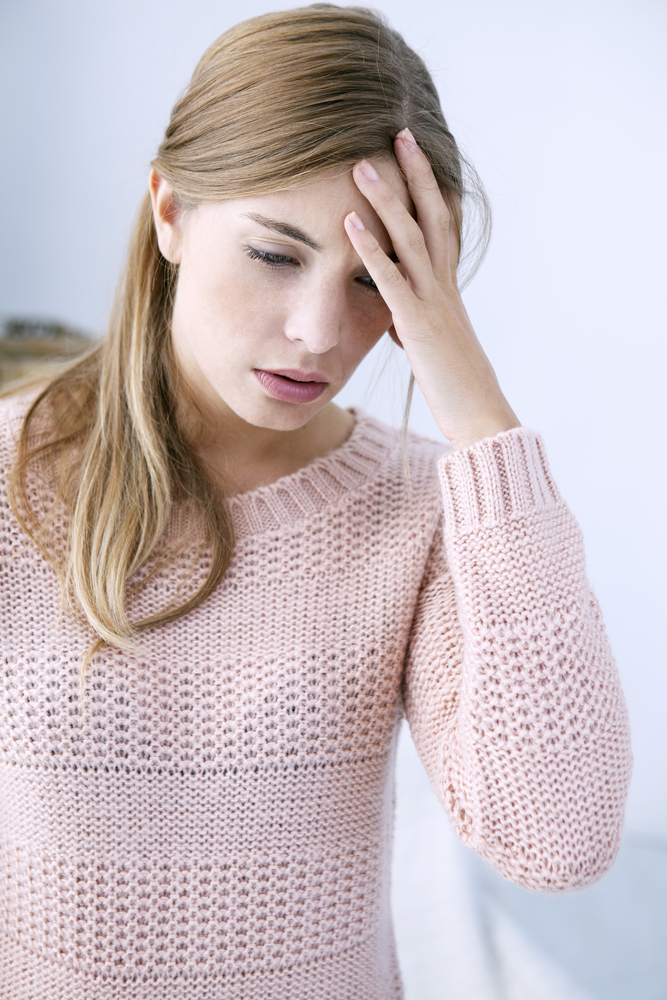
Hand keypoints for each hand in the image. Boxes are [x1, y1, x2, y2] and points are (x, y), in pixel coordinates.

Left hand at [344, 130, 519, 450]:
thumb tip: (396, 315)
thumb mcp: (434, 345)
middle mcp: (445, 287)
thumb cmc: (456, 387)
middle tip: (399, 132)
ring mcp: (434, 303)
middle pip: (432, 216)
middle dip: (416, 174)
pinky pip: (391, 279)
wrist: (480, 417)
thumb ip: (416, 321)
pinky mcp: (418, 325)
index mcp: (449, 290)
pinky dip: (369, 249)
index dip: (429, 188)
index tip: (415, 155)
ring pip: (412, 238)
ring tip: (361, 164)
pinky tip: (349, 223)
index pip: (442, 226)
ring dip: (386, 199)